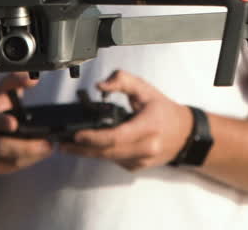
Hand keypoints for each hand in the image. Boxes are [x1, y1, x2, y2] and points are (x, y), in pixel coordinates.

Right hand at [0, 73, 54, 174]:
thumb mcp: (0, 92)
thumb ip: (15, 81)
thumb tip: (32, 78)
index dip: (0, 122)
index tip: (14, 124)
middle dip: (24, 147)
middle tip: (47, 144)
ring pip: (7, 161)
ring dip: (29, 156)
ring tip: (48, 148)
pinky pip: (10, 168)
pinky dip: (26, 162)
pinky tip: (39, 154)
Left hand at [60, 69, 193, 170]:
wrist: (184, 133)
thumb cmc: (163, 110)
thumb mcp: (144, 89)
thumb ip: (122, 80)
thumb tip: (100, 85)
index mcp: (149, 126)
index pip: (117, 136)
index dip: (95, 138)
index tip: (77, 135)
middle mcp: (147, 147)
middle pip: (108, 151)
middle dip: (83, 149)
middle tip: (63, 144)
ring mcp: (142, 160)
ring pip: (109, 158)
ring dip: (88, 153)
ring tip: (69, 147)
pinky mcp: (138, 167)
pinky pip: (115, 161)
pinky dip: (102, 154)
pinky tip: (91, 148)